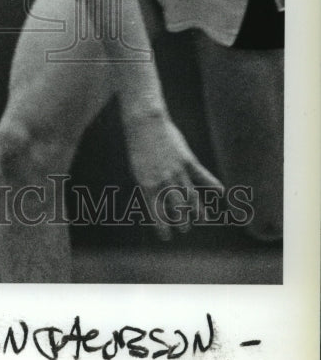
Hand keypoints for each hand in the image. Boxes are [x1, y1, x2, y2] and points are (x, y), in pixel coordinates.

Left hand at [124, 111, 222, 240]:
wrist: (144, 122)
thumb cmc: (139, 144)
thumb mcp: (139, 166)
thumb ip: (150, 181)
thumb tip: (159, 197)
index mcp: (147, 183)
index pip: (156, 211)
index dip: (162, 225)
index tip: (166, 237)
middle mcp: (163, 179)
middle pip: (176, 206)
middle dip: (182, 220)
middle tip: (185, 229)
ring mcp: (176, 169)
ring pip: (190, 194)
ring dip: (196, 209)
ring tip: (201, 220)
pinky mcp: (186, 159)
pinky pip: (201, 174)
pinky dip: (212, 183)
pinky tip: (220, 192)